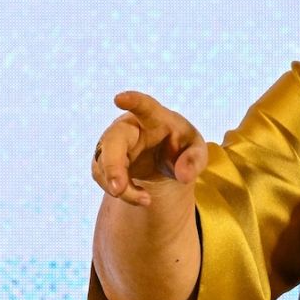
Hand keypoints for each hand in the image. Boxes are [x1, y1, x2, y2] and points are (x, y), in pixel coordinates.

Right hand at [91, 91, 207, 207]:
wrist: (162, 155)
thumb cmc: (179, 144)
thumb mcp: (196, 150)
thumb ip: (195, 159)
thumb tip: (184, 176)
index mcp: (154, 117)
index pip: (143, 106)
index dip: (131, 101)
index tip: (118, 98)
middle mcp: (128, 127)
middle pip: (113, 141)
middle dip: (113, 166)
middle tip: (118, 190)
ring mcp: (113, 143)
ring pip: (104, 164)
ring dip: (122, 188)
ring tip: (145, 200)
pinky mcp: (104, 159)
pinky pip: (103, 177)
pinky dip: (121, 192)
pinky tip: (139, 197)